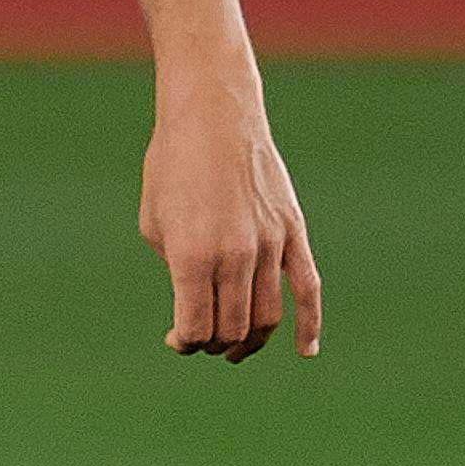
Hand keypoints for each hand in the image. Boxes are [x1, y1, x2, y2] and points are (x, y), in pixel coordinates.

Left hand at [139, 93, 320, 362]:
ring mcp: (269, 245)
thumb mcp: (154, 222)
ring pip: (268, 317)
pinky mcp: (293, 231)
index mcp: (191, 256)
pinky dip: (310, 325)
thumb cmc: (173, 165)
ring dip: (250, 341)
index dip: (185, 342)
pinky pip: (308, 289)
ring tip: (236, 347)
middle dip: (214, 343)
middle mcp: (234, 255)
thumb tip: (194, 303)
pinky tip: (305, 351)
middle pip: (232, 329)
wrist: (214, 114)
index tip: (177, 337)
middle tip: (203, 338)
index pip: (196, 328)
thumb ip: (175, 270)